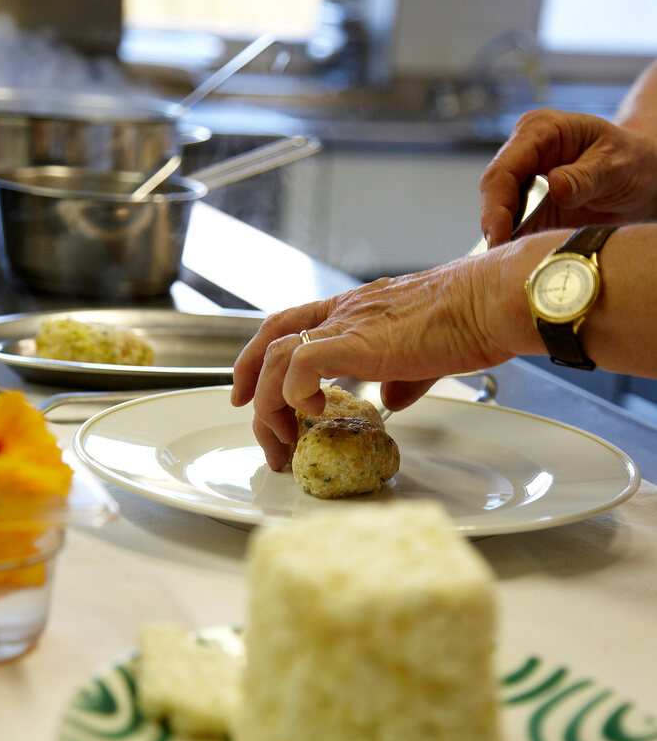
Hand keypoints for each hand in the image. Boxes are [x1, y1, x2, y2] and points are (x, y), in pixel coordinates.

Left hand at [232, 259, 514, 469]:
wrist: (490, 301)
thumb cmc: (471, 321)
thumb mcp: (425, 357)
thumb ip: (402, 380)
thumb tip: (390, 402)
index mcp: (356, 311)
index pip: (290, 325)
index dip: (260, 357)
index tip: (249, 392)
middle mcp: (343, 313)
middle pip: (269, 341)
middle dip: (250, 387)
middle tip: (261, 431)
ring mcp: (347, 324)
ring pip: (276, 356)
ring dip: (269, 404)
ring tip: (283, 439)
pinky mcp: (357, 341)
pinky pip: (301, 364)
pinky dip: (294, 390)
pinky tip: (312, 411)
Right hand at [480, 109, 656, 246]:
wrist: (644, 179)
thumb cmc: (632, 160)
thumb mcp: (616, 165)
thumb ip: (585, 177)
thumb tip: (554, 186)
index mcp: (541, 131)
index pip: (504, 168)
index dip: (495, 204)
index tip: (497, 234)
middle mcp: (525, 154)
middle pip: (494, 192)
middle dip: (495, 226)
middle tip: (500, 257)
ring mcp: (525, 182)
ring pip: (499, 214)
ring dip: (504, 238)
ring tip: (511, 264)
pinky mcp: (530, 208)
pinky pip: (514, 229)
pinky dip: (515, 246)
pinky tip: (520, 261)